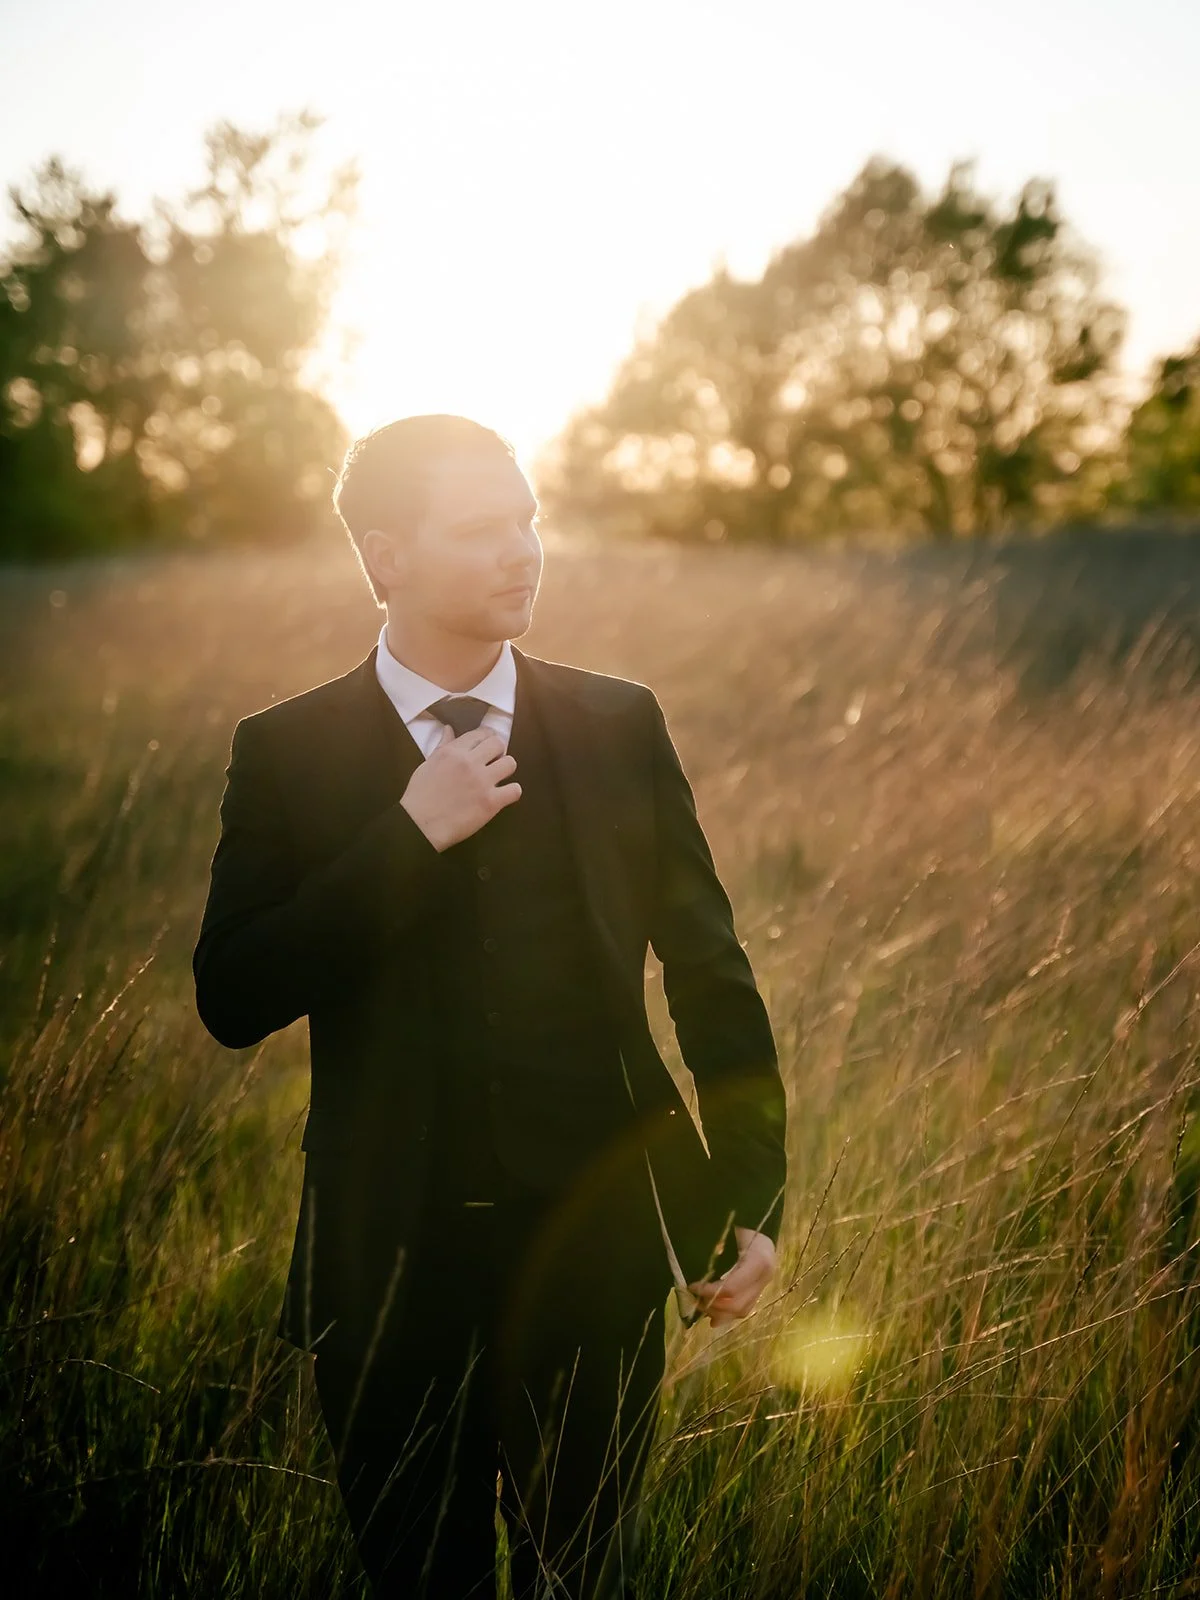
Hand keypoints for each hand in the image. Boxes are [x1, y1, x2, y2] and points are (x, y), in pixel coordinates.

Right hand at [400, 724, 521, 850]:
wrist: (420, 825)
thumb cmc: (420, 796)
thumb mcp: (428, 764)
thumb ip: (443, 746)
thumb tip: (449, 729)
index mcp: (453, 752)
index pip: (480, 734)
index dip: (486, 738)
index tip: (487, 745)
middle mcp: (470, 763)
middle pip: (498, 744)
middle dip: (498, 751)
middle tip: (493, 761)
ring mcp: (482, 782)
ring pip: (510, 763)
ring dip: (506, 769)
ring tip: (498, 778)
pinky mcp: (491, 802)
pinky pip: (515, 790)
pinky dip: (512, 792)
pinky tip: (503, 796)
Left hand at [687, 1226, 776, 1330]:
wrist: (762, 1222)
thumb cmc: (742, 1222)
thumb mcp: (728, 1229)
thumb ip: (713, 1246)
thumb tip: (688, 1263)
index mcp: (758, 1261)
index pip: (731, 1288)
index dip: (709, 1292)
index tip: (691, 1287)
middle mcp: (764, 1277)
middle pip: (737, 1305)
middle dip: (712, 1306)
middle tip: (694, 1300)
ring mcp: (764, 1284)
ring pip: (742, 1310)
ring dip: (718, 1313)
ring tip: (700, 1306)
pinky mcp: (760, 1289)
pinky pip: (745, 1308)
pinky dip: (728, 1315)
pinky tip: (713, 1317)